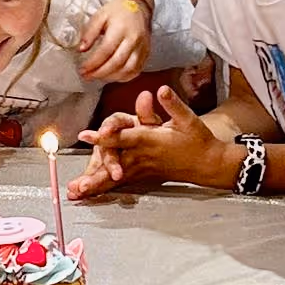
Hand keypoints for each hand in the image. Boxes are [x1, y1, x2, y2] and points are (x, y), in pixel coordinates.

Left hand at [69, 85, 227, 195]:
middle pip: (114, 165)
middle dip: (95, 175)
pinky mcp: (142, 175)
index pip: (124, 137)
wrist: (207, 164)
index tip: (86, 136)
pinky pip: (119, 183)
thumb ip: (173, 104)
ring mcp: (141, 168)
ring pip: (115, 178)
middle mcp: (142, 156)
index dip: (105, 136)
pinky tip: (89, 194)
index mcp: (150, 140)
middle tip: (77, 185)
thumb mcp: (189, 119)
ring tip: (77, 193)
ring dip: (95, 185)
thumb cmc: (198, 140)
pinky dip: (103, 188)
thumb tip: (162, 90)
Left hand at [78, 0, 152, 81]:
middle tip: (87, 76)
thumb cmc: (117, 11)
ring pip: (128, 70)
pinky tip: (112, 77)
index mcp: (121, 28)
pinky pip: (136, 70)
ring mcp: (142, 47)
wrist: (139, 5)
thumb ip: (89, 32)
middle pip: (117, 63)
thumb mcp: (99, 16)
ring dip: (111, 77)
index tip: (82, 69)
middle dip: (100, 73)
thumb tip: (81, 49)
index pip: (105, 51)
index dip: (93, 63)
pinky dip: (123, 77)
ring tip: (97, 77)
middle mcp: (134, 39)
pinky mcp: (147, 53)